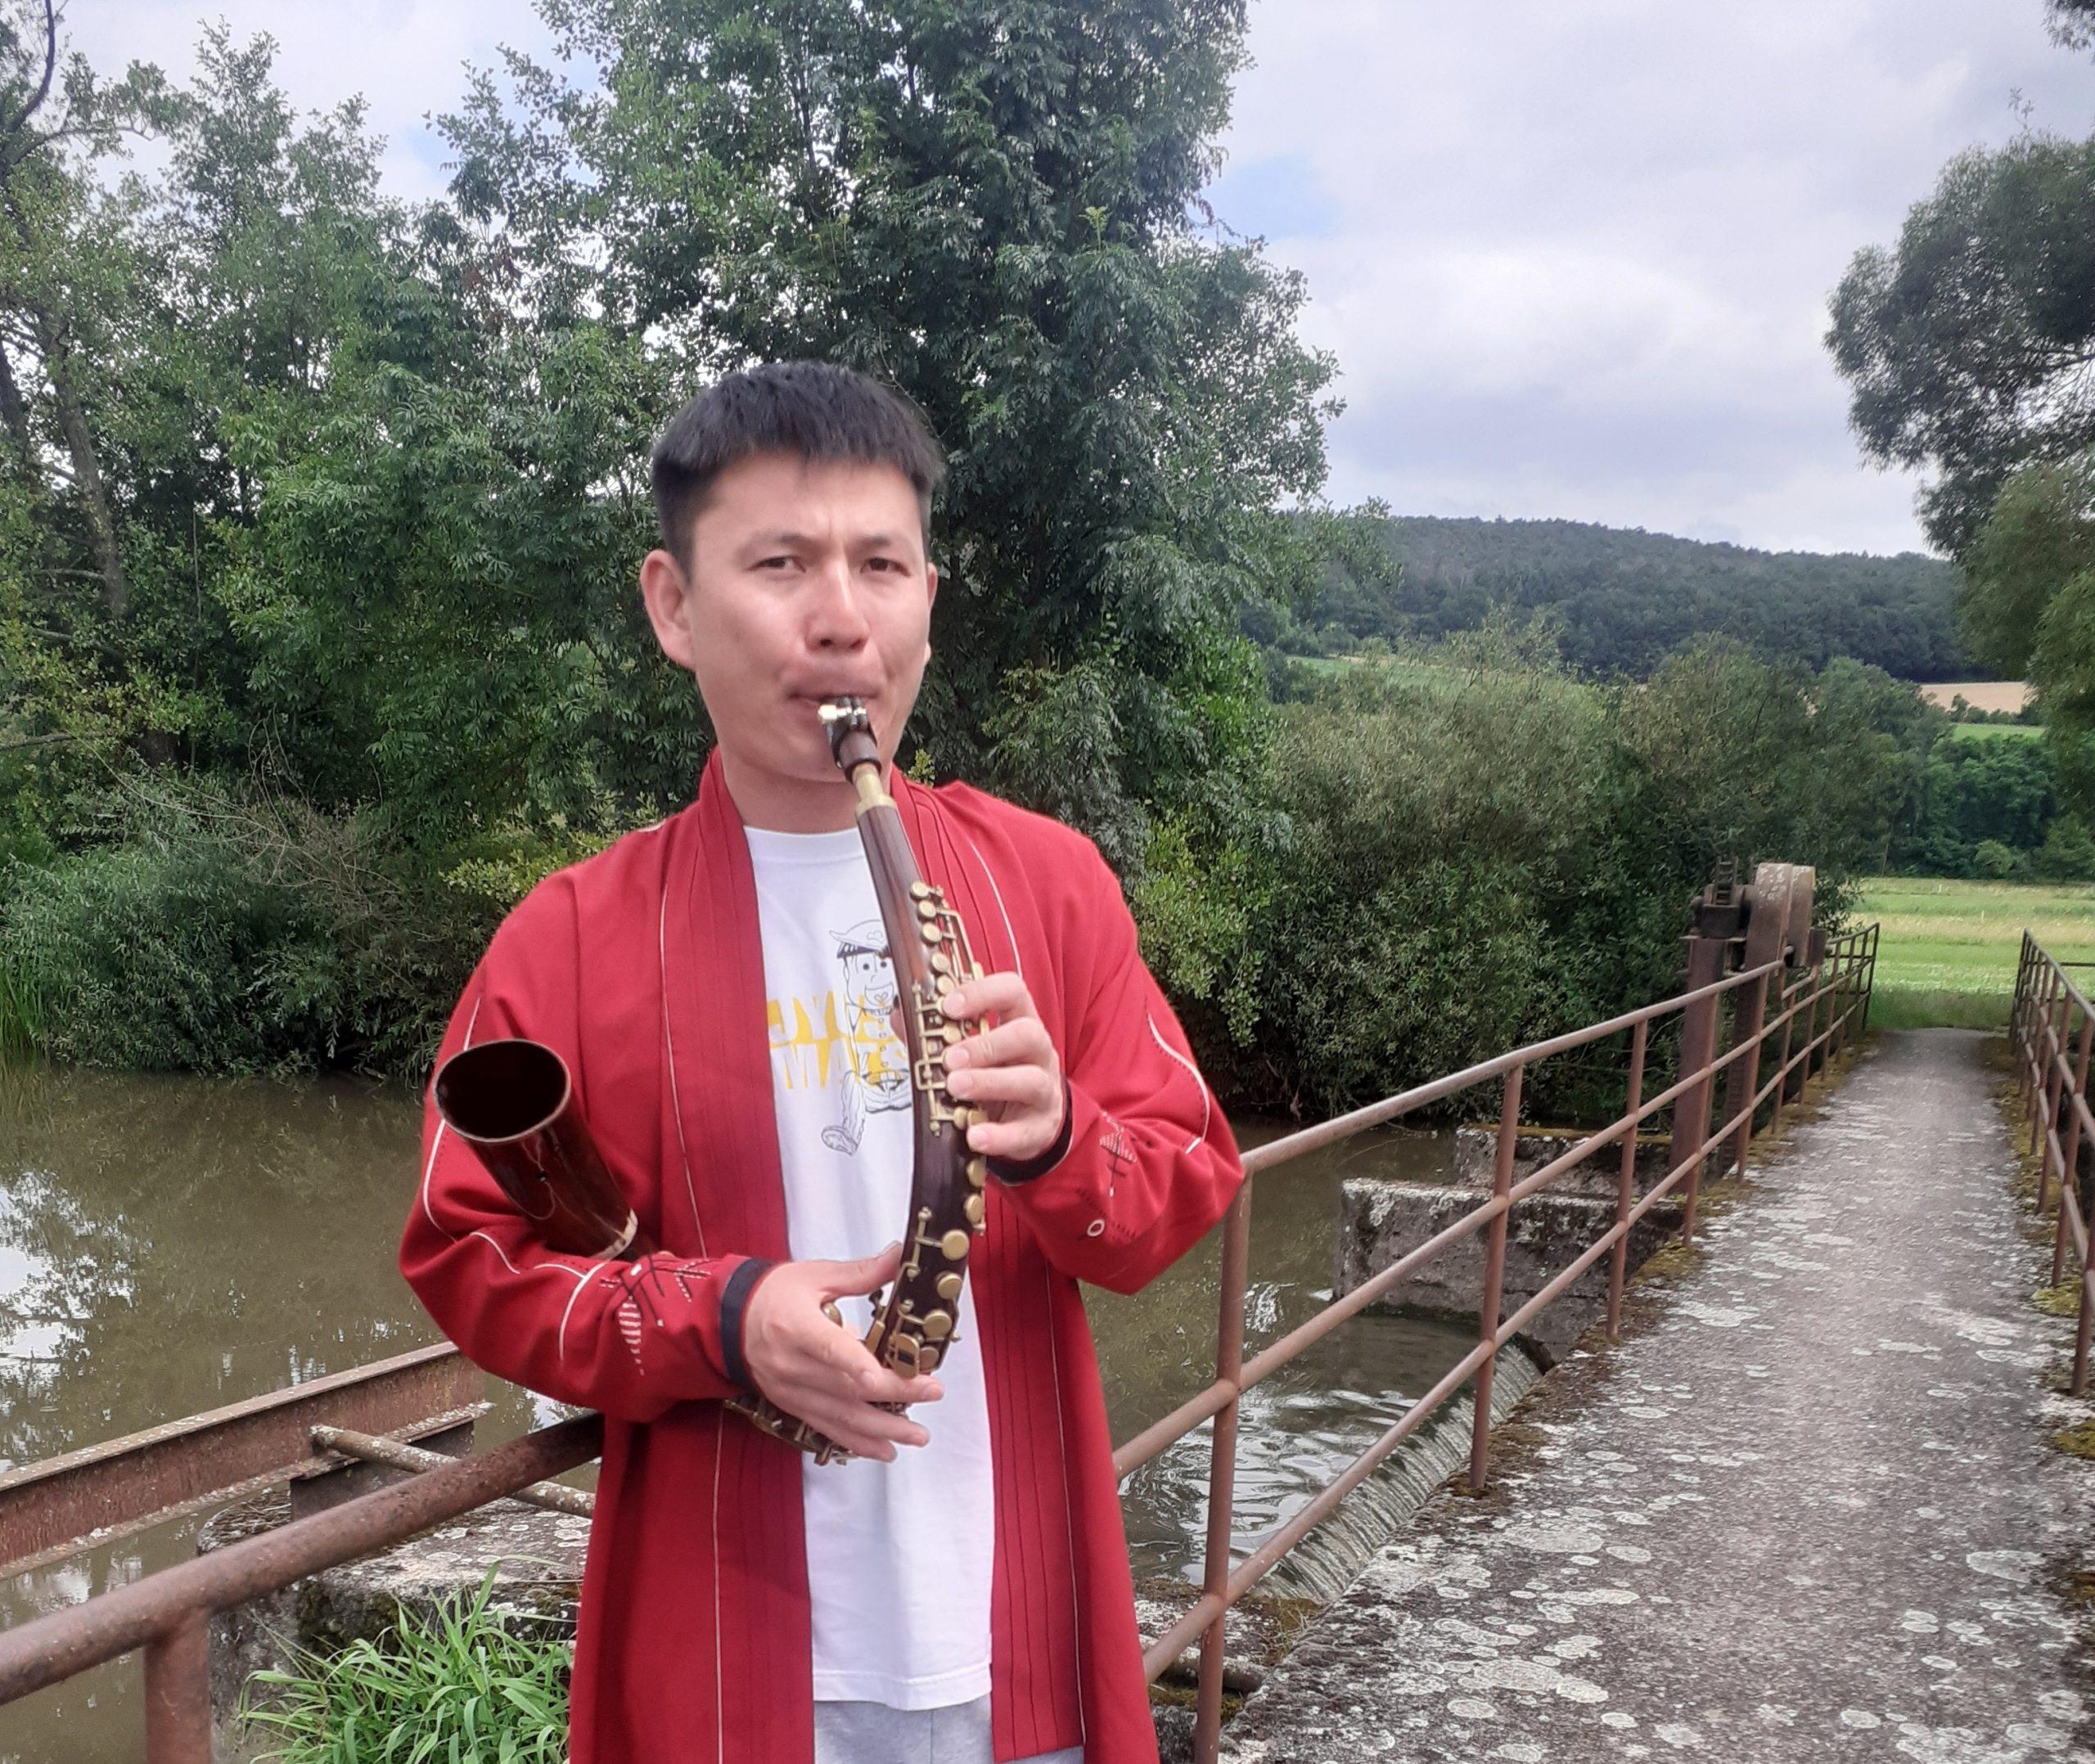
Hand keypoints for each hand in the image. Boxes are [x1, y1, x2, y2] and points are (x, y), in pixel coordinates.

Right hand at [740, 1243, 941, 1461]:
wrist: (729, 1320)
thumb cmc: (775, 1294)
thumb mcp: (815, 1275)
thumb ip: (860, 1273)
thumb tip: (901, 1256)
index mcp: (795, 1326)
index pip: (828, 1348)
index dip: (856, 1364)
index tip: (884, 1376)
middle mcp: (791, 1365)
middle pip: (845, 1387)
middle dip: (893, 1395)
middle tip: (932, 1393)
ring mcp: (791, 1391)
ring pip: (840, 1417)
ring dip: (881, 1430)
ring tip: (917, 1436)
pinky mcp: (792, 1406)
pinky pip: (827, 1429)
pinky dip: (857, 1443)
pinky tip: (885, 1450)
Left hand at [940, 971, 1065, 1163]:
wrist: (1030, 1118)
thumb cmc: (999, 1072)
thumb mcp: (974, 1049)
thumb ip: (937, 1033)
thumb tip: (900, 1016)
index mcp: (1020, 1021)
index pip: (1012, 992)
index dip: (983, 993)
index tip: (949, 1006)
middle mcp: (1038, 1052)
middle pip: (1027, 1035)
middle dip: (986, 1045)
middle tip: (950, 1059)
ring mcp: (1044, 1090)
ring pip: (1030, 1081)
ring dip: (989, 1083)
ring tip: (955, 1088)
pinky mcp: (1040, 1127)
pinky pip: (1023, 1131)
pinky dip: (998, 1135)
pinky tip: (974, 1135)